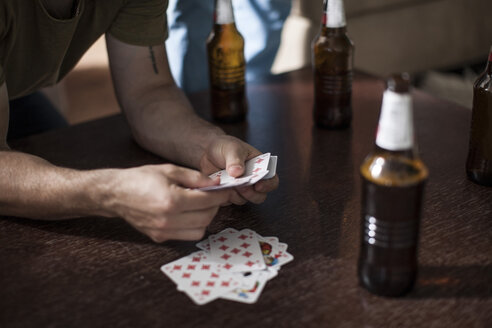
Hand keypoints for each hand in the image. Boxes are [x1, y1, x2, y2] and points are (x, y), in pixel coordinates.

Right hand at [106, 164, 230, 241]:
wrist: (116, 194)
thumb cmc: (141, 179)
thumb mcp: (169, 170)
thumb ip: (195, 177)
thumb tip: (216, 183)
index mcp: (171, 200)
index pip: (207, 201)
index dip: (220, 195)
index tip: (225, 190)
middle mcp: (168, 220)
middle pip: (206, 218)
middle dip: (215, 206)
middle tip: (213, 196)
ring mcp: (163, 231)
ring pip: (199, 230)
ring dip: (205, 218)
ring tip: (199, 205)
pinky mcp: (160, 237)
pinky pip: (186, 235)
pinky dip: (193, 225)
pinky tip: (187, 213)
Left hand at [199, 135, 278, 204]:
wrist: (207, 151)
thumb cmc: (224, 147)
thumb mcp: (231, 148)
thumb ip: (235, 159)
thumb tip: (238, 172)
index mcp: (260, 167)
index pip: (271, 180)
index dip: (268, 185)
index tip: (258, 185)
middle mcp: (252, 180)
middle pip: (260, 195)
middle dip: (252, 194)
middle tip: (242, 187)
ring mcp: (240, 189)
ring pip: (243, 200)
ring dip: (237, 195)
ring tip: (229, 185)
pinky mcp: (227, 194)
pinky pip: (228, 200)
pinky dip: (224, 195)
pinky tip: (219, 185)